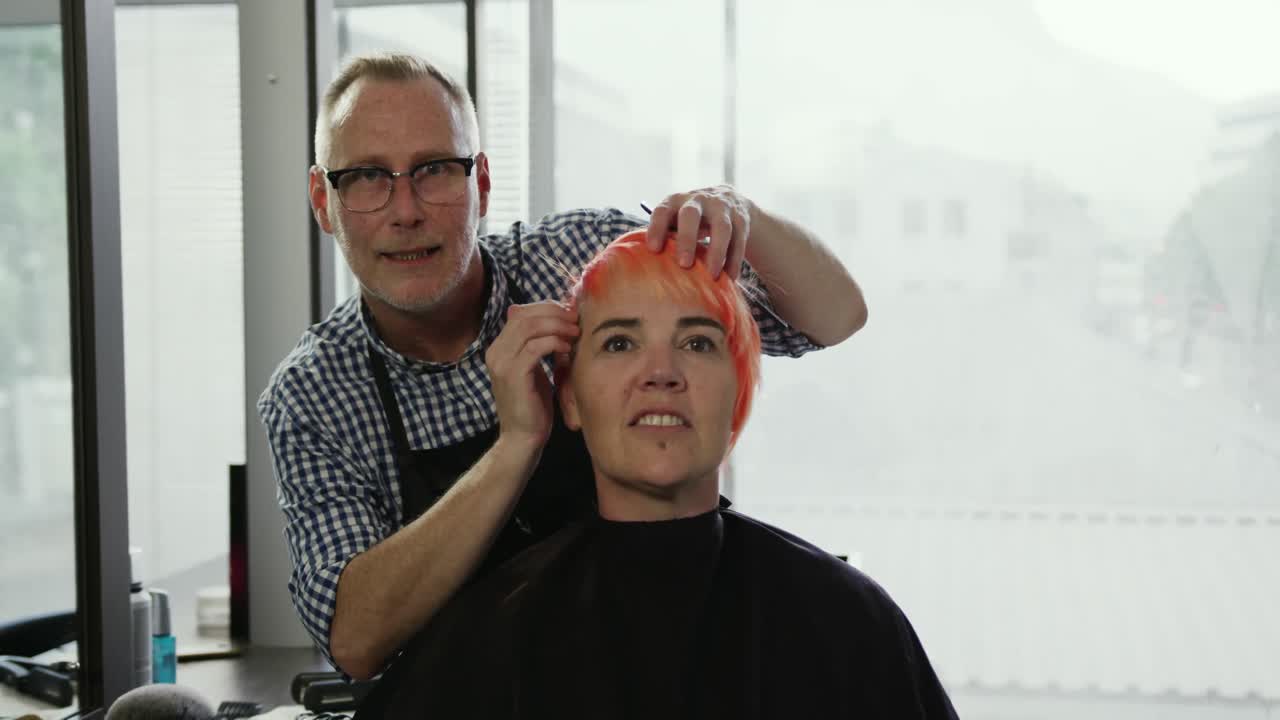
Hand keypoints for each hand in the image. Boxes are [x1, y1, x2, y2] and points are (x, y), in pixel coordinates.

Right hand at [485, 302, 579, 448]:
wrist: (523, 438)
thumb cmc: (533, 405)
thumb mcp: (535, 369)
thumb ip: (538, 346)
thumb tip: (554, 321)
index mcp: (499, 348)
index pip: (520, 313)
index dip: (546, 308)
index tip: (569, 314)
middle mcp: (495, 352)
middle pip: (524, 315)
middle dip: (554, 313)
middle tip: (575, 320)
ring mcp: (501, 363)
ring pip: (529, 328)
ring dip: (556, 326)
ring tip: (575, 332)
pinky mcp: (513, 375)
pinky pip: (534, 348)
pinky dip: (553, 343)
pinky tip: (567, 348)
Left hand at [644, 184, 752, 279]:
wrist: (729, 200)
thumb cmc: (690, 220)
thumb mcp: (676, 220)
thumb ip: (664, 236)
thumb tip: (642, 267)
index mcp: (675, 201)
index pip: (662, 211)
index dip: (657, 228)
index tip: (654, 250)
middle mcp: (698, 200)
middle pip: (691, 215)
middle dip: (687, 239)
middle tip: (684, 264)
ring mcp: (722, 207)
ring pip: (722, 228)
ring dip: (717, 252)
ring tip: (713, 276)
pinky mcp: (741, 218)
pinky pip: (739, 240)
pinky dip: (734, 260)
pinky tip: (730, 278)